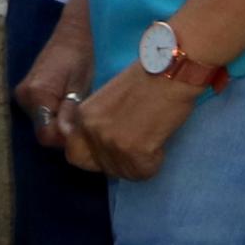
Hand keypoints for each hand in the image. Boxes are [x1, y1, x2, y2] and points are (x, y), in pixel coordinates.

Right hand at [13, 0, 93, 150]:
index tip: (84, 131)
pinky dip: (57, 116)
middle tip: (86, 121)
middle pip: (43, 130)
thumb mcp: (80, 85)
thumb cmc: (80, 56)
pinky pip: (42, 114)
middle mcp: (23, 97)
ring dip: (61, 124)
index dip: (66, 137)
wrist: (72, 33)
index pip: (46, 133)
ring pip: (43, 123)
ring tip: (80, 112)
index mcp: (35, 94)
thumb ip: (70, 111)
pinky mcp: (28, 93)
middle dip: (64, 131)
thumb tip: (65, 136)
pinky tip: (71, 108)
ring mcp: (24, 95)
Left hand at [65, 66, 197, 180]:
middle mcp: (92, 130)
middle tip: (136, 147)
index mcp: (82, 116)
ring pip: (125, 173)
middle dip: (120, 163)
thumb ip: (100, 123)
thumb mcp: (108, 102)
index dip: (95, 158)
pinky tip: (158, 141)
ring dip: (140, 162)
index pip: (75, 155)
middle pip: (102, 168)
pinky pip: (144, 172)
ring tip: (151, 138)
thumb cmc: (146, 80)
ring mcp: (111, 142)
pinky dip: (155, 162)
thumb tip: (104, 149)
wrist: (169, 72)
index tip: (111, 152)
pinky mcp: (135, 151)